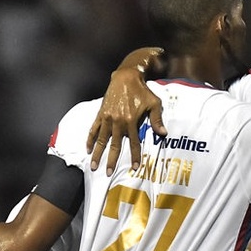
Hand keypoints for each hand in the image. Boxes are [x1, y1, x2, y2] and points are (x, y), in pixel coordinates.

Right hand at [86, 47, 166, 174]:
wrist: (126, 77)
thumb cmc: (142, 91)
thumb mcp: (154, 103)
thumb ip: (157, 119)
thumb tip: (163, 134)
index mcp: (131, 121)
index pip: (133, 143)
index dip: (134, 156)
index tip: (135, 167)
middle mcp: (118, 121)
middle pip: (114, 145)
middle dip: (111, 160)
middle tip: (108, 172)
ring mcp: (107, 118)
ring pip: (101, 139)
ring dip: (97, 154)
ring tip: (93, 166)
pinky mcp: (101, 114)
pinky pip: (94, 129)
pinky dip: (90, 139)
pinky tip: (88, 149)